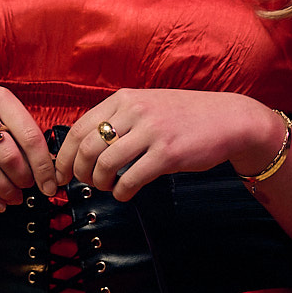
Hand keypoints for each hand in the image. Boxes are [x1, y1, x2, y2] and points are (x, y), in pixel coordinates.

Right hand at [0, 75, 55, 211]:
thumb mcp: (0, 104)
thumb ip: (20, 128)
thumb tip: (45, 165)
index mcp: (1, 99)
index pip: (30, 137)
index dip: (44, 166)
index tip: (50, 184)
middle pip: (8, 156)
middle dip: (24, 179)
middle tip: (29, 187)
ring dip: (5, 191)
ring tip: (14, 198)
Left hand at [54, 89, 281, 201]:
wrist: (229, 119)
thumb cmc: (186, 116)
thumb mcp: (148, 105)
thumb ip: (120, 118)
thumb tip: (86, 146)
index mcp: (125, 99)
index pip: (79, 127)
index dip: (65, 155)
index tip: (62, 173)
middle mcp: (135, 111)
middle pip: (87, 147)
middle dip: (79, 172)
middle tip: (85, 183)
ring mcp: (152, 131)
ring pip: (105, 164)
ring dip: (100, 183)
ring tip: (108, 187)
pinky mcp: (167, 153)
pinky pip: (130, 178)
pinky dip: (121, 192)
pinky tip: (124, 194)